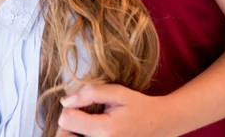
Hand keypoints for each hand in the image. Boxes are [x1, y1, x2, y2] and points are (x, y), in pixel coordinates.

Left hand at [56, 84, 173, 136]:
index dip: (69, 107)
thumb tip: (66, 101)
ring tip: (83, 124)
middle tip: (78, 115)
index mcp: (105, 130)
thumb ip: (90, 93)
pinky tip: (89, 131)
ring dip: (72, 133)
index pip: (66, 120)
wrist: (158, 125)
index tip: (80, 103)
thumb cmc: (138, 106)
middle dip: (67, 124)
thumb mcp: (117, 92)